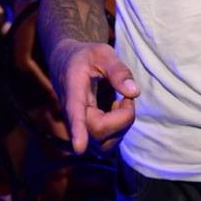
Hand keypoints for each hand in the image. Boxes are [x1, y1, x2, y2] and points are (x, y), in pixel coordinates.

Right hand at [51, 40, 139, 154]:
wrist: (65, 63)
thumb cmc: (85, 57)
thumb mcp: (103, 53)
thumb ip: (118, 70)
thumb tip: (135, 92)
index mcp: (74, 89)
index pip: (75, 112)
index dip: (78, 129)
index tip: (80, 147)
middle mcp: (72, 114)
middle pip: (98, 130)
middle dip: (123, 117)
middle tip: (126, 97)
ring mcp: (79, 127)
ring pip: (103, 144)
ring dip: (121, 125)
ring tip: (121, 102)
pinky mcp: (87, 133)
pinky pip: (106, 144)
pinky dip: (119, 128)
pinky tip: (116, 110)